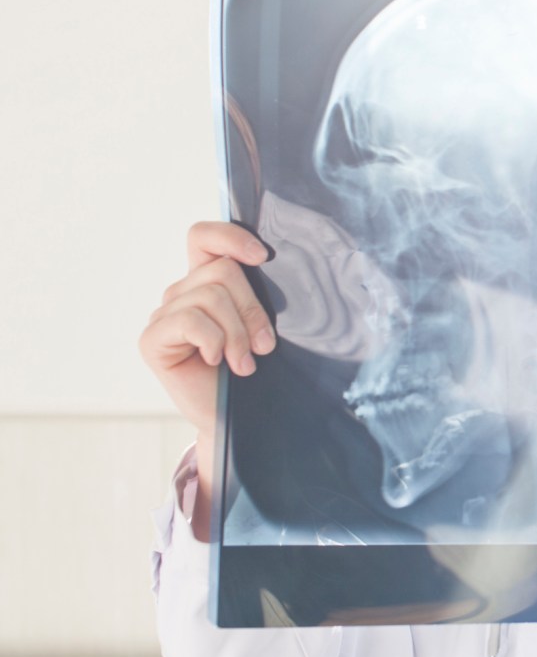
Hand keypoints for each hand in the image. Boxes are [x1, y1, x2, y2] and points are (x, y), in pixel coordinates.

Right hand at [138, 222, 275, 440]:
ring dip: (237, 333)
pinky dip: (213, 342)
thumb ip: (255, 296)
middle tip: (262, 345)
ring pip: (211, 296)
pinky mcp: (152, 339)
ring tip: (244, 362)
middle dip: (251, 309)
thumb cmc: (252, 371)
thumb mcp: (259, 326)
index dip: (231, 237)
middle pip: (223, 271)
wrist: (239, 420)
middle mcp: (181, 293)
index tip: (263, 258)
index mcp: (206, 282)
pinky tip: (216, 362)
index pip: (204, 237)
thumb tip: (264, 268)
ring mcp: (164, 315)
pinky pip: (191, 321)